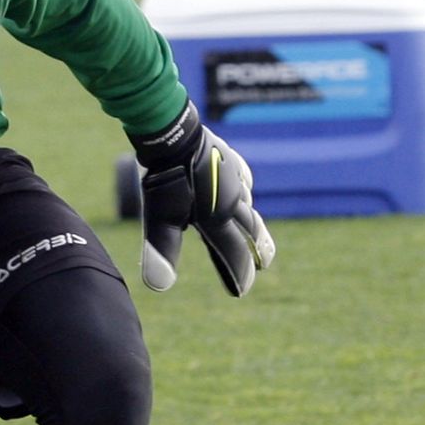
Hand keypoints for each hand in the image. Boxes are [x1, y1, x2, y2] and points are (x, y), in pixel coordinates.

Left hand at [133, 104, 275, 296]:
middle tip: (265, 262)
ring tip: (253, 227)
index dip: (237, 274)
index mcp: (219, 216)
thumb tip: (158, 287)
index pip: (233, 252)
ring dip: (251, 218)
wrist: (172, 133)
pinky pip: (242, 176)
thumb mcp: (159, 219)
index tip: (242, 291)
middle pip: (251, 228)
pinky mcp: (227, 156)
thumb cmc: (164, 177)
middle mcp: (233, 198)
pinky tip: (243, 186)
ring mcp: (233, 176)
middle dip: (258, 248)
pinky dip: (244, 187)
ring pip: (247, 201)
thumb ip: (162, 252)